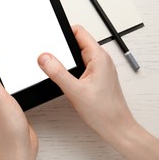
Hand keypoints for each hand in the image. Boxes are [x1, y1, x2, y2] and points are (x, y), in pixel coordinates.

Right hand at [37, 25, 158, 159]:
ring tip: (55, 68)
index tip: (49, 37)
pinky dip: (69, 69)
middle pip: (76, 42)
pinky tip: (64, 79)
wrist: (115, 128)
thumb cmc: (104, 111)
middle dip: (60, 48)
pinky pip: (79, 65)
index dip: (62, 31)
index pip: (78, 32)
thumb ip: (57, 72)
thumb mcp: (75, 90)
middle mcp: (100, 60)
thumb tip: (44, 58)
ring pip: (76, 55)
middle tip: (48, 56)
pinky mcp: (95, 76)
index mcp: (98, 57)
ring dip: (64, 60)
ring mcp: (98, 68)